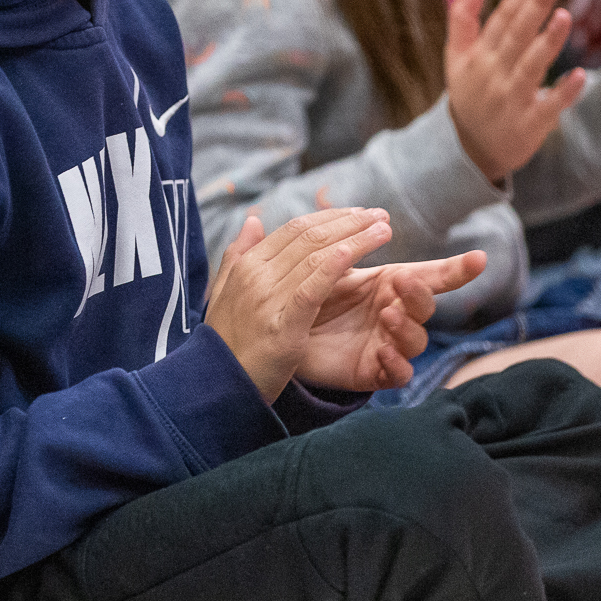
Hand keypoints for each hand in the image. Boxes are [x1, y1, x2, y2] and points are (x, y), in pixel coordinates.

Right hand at [204, 208, 400, 402]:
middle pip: (310, 237)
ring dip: (355, 239)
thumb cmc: (226, 342)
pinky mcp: (283, 328)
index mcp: (247, 266)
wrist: (216, 387)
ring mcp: (268, 300)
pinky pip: (311, 290)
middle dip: (350, 222)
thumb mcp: (225, 293)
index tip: (359, 213)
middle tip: (381, 214)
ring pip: (316, 257)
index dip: (330, 217)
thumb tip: (253, 221)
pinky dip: (332, 267)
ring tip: (384, 230)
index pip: (295, 229)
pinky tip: (355, 254)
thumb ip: (239, 255)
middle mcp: (257, 276)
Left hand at [296, 248, 487, 392]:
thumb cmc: (313, 296)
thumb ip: (349, 245)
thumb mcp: (331, 267)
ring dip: (406, 326)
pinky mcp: (375, 372)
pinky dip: (396, 363)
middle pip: (425, 306)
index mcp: (391, 286)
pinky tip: (381, 350)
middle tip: (400, 281)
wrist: (287, 336)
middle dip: (419, 293)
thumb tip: (374, 216)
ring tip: (386, 313)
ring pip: (416, 340)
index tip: (480, 258)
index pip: (432, 276)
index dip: (458, 269)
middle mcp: (397, 314)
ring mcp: (389, 344)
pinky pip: (398, 374)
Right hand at [444, 0, 585, 181]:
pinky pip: (548, 107)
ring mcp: (511, 101)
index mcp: (479, 56)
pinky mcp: (529, 124)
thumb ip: (462, 18)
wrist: (472, 150)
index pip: (502, 18)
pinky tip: (579, 75)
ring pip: (531, 67)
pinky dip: (563, 93)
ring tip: (564, 16)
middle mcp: (494, 75)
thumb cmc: (470, 95)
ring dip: (547, 43)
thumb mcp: (456, 58)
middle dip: (534, 6)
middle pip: (516, 36)